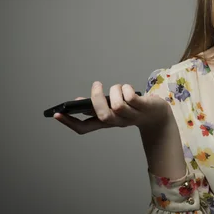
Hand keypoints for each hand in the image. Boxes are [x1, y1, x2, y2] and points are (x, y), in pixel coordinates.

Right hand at [53, 81, 167, 134]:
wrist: (157, 116)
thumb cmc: (132, 109)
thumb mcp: (113, 109)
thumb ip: (98, 107)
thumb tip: (79, 101)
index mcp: (107, 123)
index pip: (84, 128)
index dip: (69, 123)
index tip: (56, 114)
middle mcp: (117, 122)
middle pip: (102, 117)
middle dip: (97, 99)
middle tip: (97, 85)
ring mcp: (132, 116)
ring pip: (118, 106)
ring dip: (115, 91)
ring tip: (118, 87)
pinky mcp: (144, 107)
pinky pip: (132, 99)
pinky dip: (127, 90)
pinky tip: (128, 88)